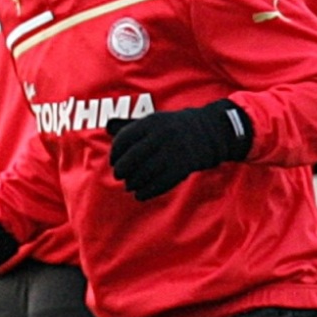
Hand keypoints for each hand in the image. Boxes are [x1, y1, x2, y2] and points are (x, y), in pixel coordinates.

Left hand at [104, 100, 251, 200]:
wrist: (209, 132)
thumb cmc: (173, 128)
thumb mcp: (154, 121)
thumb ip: (131, 125)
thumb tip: (107, 127)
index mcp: (152, 122)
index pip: (124, 139)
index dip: (115, 153)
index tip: (113, 161)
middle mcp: (162, 135)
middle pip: (132, 158)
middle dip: (122, 170)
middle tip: (119, 175)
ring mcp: (173, 151)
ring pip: (145, 172)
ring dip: (133, 183)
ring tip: (129, 186)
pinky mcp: (183, 167)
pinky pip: (160, 183)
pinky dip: (147, 192)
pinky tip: (140, 194)